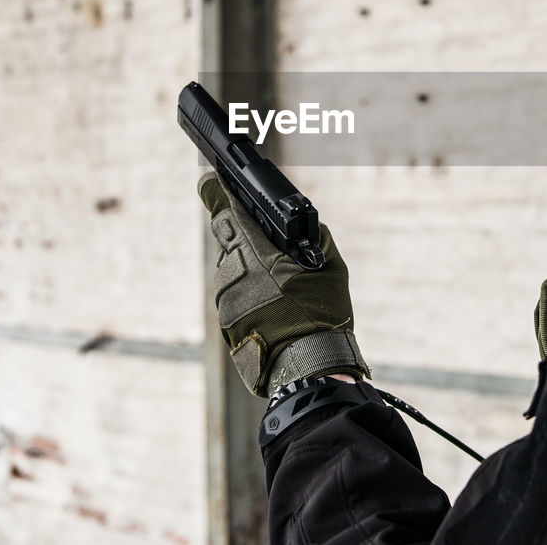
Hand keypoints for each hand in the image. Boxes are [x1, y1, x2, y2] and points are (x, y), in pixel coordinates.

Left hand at [198, 172, 368, 395]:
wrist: (308, 365)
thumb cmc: (321, 313)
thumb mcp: (331, 265)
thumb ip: (312, 237)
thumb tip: (299, 224)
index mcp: (257, 249)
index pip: (224, 208)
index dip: (217, 191)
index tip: (215, 181)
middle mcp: (233, 269)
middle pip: (227, 235)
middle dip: (242, 231)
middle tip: (267, 240)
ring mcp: (225, 295)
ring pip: (230, 264)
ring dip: (247, 264)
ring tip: (278, 281)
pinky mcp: (224, 317)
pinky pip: (233, 291)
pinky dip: (247, 289)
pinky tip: (271, 302)